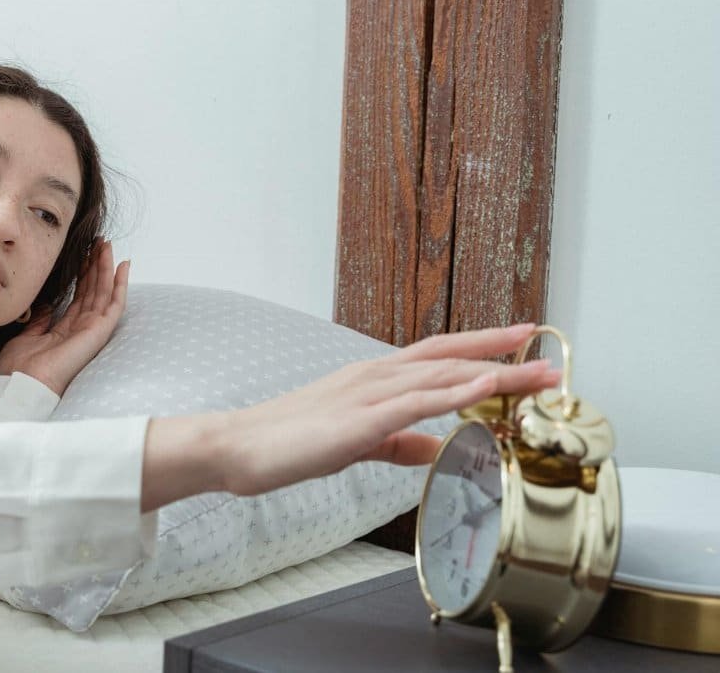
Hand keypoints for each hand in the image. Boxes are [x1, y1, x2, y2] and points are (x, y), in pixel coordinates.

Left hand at [0, 238, 129, 395]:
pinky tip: (122, 265)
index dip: (82, 274)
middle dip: (96, 265)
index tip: (82, 254)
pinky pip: (115, 304)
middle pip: (93, 291)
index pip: (79, 297)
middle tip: (97, 242)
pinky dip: (121, 284)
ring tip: (107, 245)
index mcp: (65, 331)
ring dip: (107, 267)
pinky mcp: (99, 332)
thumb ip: (41, 319)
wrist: (22, 384)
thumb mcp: (27, 335)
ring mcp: (92, 330)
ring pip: (104, 292)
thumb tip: (48, 303)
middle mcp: (81, 329)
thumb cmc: (20, 368)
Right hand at [215, 323, 560, 496]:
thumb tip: (436, 446)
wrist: (237, 446)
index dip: (482, 348)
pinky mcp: (357, 419)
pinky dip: (453, 390)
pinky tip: (484, 385)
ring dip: (494, 371)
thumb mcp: (354, 442)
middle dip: (504, 356)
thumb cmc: (286, 443)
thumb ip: (397, 442)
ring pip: (441, 374)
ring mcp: (366, 394)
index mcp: (372, 379)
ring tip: (537, 372)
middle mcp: (374, 376)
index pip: (438, 356)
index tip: (521, 343)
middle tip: (552, 357)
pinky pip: (413, 402)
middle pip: (450, 358)